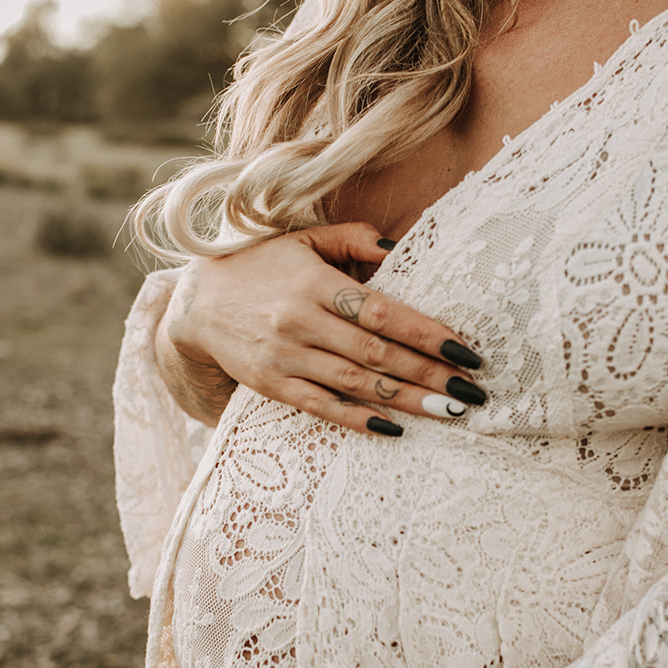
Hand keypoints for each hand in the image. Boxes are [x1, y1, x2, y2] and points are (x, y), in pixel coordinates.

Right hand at [157, 221, 485, 435]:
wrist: (196, 302)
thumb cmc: (262, 264)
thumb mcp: (304, 239)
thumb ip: (354, 239)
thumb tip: (401, 246)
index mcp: (315, 283)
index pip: (382, 311)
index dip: (426, 333)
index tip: (466, 352)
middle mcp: (300, 321)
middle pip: (376, 352)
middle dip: (429, 374)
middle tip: (471, 393)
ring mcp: (285, 356)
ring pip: (355, 383)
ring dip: (405, 400)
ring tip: (448, 412)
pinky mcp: (273, 385)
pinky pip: (322, 407)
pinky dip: (359, 419)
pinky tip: (395, 428)